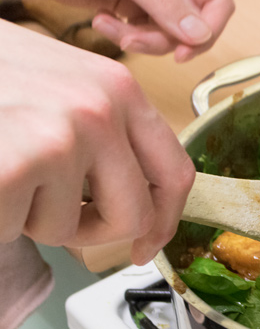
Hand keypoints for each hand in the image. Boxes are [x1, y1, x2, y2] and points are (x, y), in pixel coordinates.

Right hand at [0, 20, 195, 264]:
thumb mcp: (62, 84)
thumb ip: (104, 132)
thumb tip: (135, 194)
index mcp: (118, 88)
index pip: (174, 172)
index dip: (165, 221)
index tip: (146, 244)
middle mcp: (100, 111)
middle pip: (133, 216)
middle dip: (94, 233)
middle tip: (56, 218)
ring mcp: (60, 138)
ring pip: (66, 228)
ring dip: (28, 216)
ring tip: (5, 164)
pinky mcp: (18, 166)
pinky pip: (17, 229)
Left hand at [4, 0, 234, 61]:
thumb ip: (165, 5)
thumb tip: (199, 35)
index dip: (209, 27)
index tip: (187, 48)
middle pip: (192, 23)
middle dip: (165, 38)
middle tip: (137, 40)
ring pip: (167, 35)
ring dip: (141, 40)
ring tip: (113, 29)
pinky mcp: (131, 8)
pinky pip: (143, 34)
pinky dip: (124, 36)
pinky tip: (102, 21)